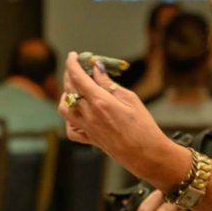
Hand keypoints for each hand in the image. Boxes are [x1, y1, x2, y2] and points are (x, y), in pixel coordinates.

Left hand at [59, 52, 174, 176]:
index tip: (73, 56)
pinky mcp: (89, 139)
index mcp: (100, 102)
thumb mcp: (130, 99)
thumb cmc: (143, 126)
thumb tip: (96, 69)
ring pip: (65, 108)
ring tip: (76, 88)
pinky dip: (70, 118)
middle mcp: (89, 115)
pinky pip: (71, 128)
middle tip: (78, 67)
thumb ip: (109, 84)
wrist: (146, 154)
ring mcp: (87, 128)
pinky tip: (80, 112)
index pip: (78, 78)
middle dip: (71, 75)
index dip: (72, 64)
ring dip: (66, 95)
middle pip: (70, 90)